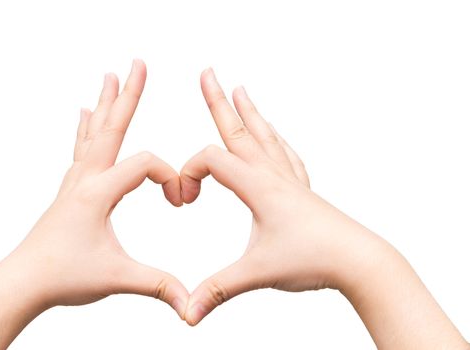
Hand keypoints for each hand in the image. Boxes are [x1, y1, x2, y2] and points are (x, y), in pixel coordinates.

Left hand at [18, 59, 187, 310]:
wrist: (23, 283)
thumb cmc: (63, 277)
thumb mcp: (117, 278)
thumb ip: (158, 285)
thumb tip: (190, 304)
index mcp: (98, 191)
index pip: (144, 164)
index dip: (170, 177)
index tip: (181, 202)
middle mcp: (84, 178)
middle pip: (111, 127)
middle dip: (129, 95)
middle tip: (137, 63)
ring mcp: (75, 181)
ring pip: (94, 133)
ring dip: (106, 104)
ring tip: (109, 77)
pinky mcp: (71, 189)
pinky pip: (81, 148)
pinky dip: (86, 127)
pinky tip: (83, 113)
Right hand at [180, 67, 337, 324]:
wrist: (359, 261)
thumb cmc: (313, 260)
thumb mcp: (257, 274)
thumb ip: (216, 290)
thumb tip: (186, 314)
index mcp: (259, 187)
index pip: (212, 161)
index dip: (187, 174)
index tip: (183, 202)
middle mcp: (273, 175)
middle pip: (238, 130)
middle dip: (218, 101)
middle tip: (208, 72)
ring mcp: (289, 180)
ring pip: (263, 137)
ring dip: (248, 113)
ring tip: (240, 90)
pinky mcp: (300, 190)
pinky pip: (284, 155)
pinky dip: (273, 139)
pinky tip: (274, 135)